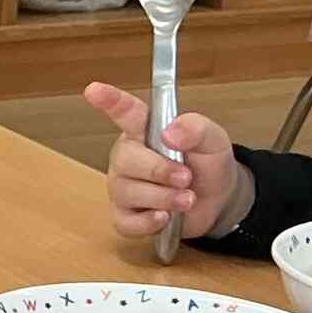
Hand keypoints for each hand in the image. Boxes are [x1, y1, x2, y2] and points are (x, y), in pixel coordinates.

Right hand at [84, 81, 245, 242]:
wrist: (218, 201)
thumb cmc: (208, 165)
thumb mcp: (214, 140)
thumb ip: (197, 129)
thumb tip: (170, 132)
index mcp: (144, 132)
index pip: (125, 113)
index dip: (109, 101)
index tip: (94, 90)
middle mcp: (127, 158)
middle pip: (127, 160)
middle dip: (160, 171)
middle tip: (187, 177)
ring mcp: (123, 188)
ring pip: (129, 193)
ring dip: (164, 198)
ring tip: (187, 199)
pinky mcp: (126, 216)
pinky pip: (126, 222)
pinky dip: (149, 222)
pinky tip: (165, 217)